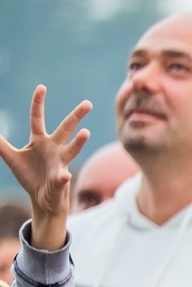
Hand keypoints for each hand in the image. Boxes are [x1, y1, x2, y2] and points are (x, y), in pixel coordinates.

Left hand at [0, 86, 91, 251]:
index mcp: (40, 140)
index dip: (38, 103)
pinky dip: (62, 178)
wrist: (43, 198)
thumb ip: (1, 144)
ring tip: (85, 133)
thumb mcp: (11, 158)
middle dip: (77, 116)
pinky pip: (61, 178)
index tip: (42, 87)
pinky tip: (64, 177)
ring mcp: (60, 163)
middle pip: (65, 128)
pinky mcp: (61, 180)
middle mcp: (54, 148)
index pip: (38, 118)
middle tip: (88, 103)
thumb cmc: (30, 176)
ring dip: (79, 142)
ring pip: (72, 150)